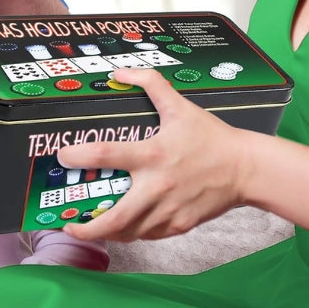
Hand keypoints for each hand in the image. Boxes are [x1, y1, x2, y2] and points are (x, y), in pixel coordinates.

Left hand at [58, 68, 245, 241]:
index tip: (63, 156)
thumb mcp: (179, 106)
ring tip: (91, 227)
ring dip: (108, 232)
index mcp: (152, 154)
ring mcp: (169, 211)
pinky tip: (124, 226)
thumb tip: (119, 72)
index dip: (79, 155)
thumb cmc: (210, 137)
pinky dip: (133, 233)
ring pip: (130, 232)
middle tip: (68, 224)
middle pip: (115, 218)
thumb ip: (150, 84)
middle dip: (88, 227)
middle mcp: (157, 187)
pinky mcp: (180, 225)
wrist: (246, 169)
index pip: (106, 154)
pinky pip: (149, 235)